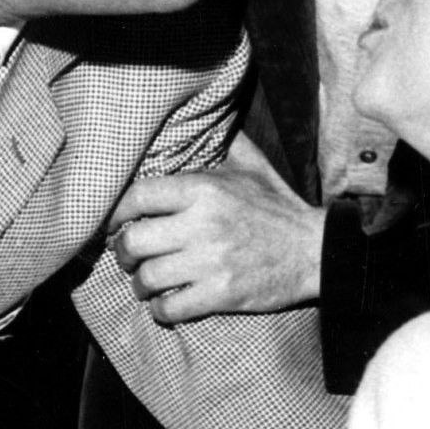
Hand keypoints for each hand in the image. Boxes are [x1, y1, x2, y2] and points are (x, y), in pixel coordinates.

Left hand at [108, 134, 325, 321]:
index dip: (115, 213)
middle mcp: (202, 223)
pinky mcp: (221, 294)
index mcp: (204, 188)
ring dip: (140, 285)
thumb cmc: (278, 207)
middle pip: (133, 242)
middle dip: (123, 254)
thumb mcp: (252, 166)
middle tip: (128, 258)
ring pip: (147, 278)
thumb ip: (223, 142)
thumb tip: (202, 118)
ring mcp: (211, 261)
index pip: (137, 196)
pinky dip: (161, 310)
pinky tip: (166, 304)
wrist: (316, 251)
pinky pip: (171, 308)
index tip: (113, 224)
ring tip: (145, 284)